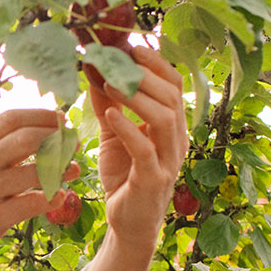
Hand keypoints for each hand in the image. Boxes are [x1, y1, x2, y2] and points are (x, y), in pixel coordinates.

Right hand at [0, 108, 79, 261]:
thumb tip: (44, 125)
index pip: (13, 119)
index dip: (43, 116)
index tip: (62, 121)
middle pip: (27, 140)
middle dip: (57, 140)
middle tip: (73, 145)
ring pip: (35, 172)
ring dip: (63, 169)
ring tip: (74, 170)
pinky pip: (33, 203)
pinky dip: (53, 198)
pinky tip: (59, 196)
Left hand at [85, 45, 187, 250]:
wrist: (127, 224)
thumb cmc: (123, 177)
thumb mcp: (113, 133)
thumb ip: (106, 103)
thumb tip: (93, 68)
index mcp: (172, 125)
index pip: (174, 85)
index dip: (156, 63)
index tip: (131, 46)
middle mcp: (177, 139)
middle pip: (172, 95)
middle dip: (145, 74)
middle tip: (116, 61)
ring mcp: (168, 160)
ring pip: (164, 118)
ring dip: (137, 97)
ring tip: (109, 85)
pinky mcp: (153, 179)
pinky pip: (145, 149)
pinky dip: (128, 128)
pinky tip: (110, 115)